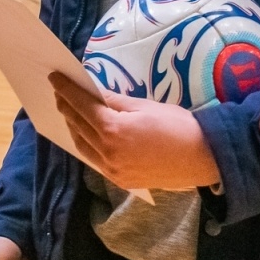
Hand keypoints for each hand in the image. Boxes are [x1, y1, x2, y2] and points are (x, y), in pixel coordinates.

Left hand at [49, 72, 220, 191]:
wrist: (204, 158)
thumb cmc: (178, 125)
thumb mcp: (144, 106)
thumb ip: (114, 102)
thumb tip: (94, 93)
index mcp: (113, 132)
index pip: (82, 106)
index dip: (67, 90)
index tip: (55, 79)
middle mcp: (108, 154)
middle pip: (79, 126)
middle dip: (67, 107)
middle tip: (59, 92)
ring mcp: (113, 171)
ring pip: (83, 146)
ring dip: (74, 128)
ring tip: (68, 111)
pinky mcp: (121, 181)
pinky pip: (95, 161)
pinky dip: (87, 145)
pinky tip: (86, 135)